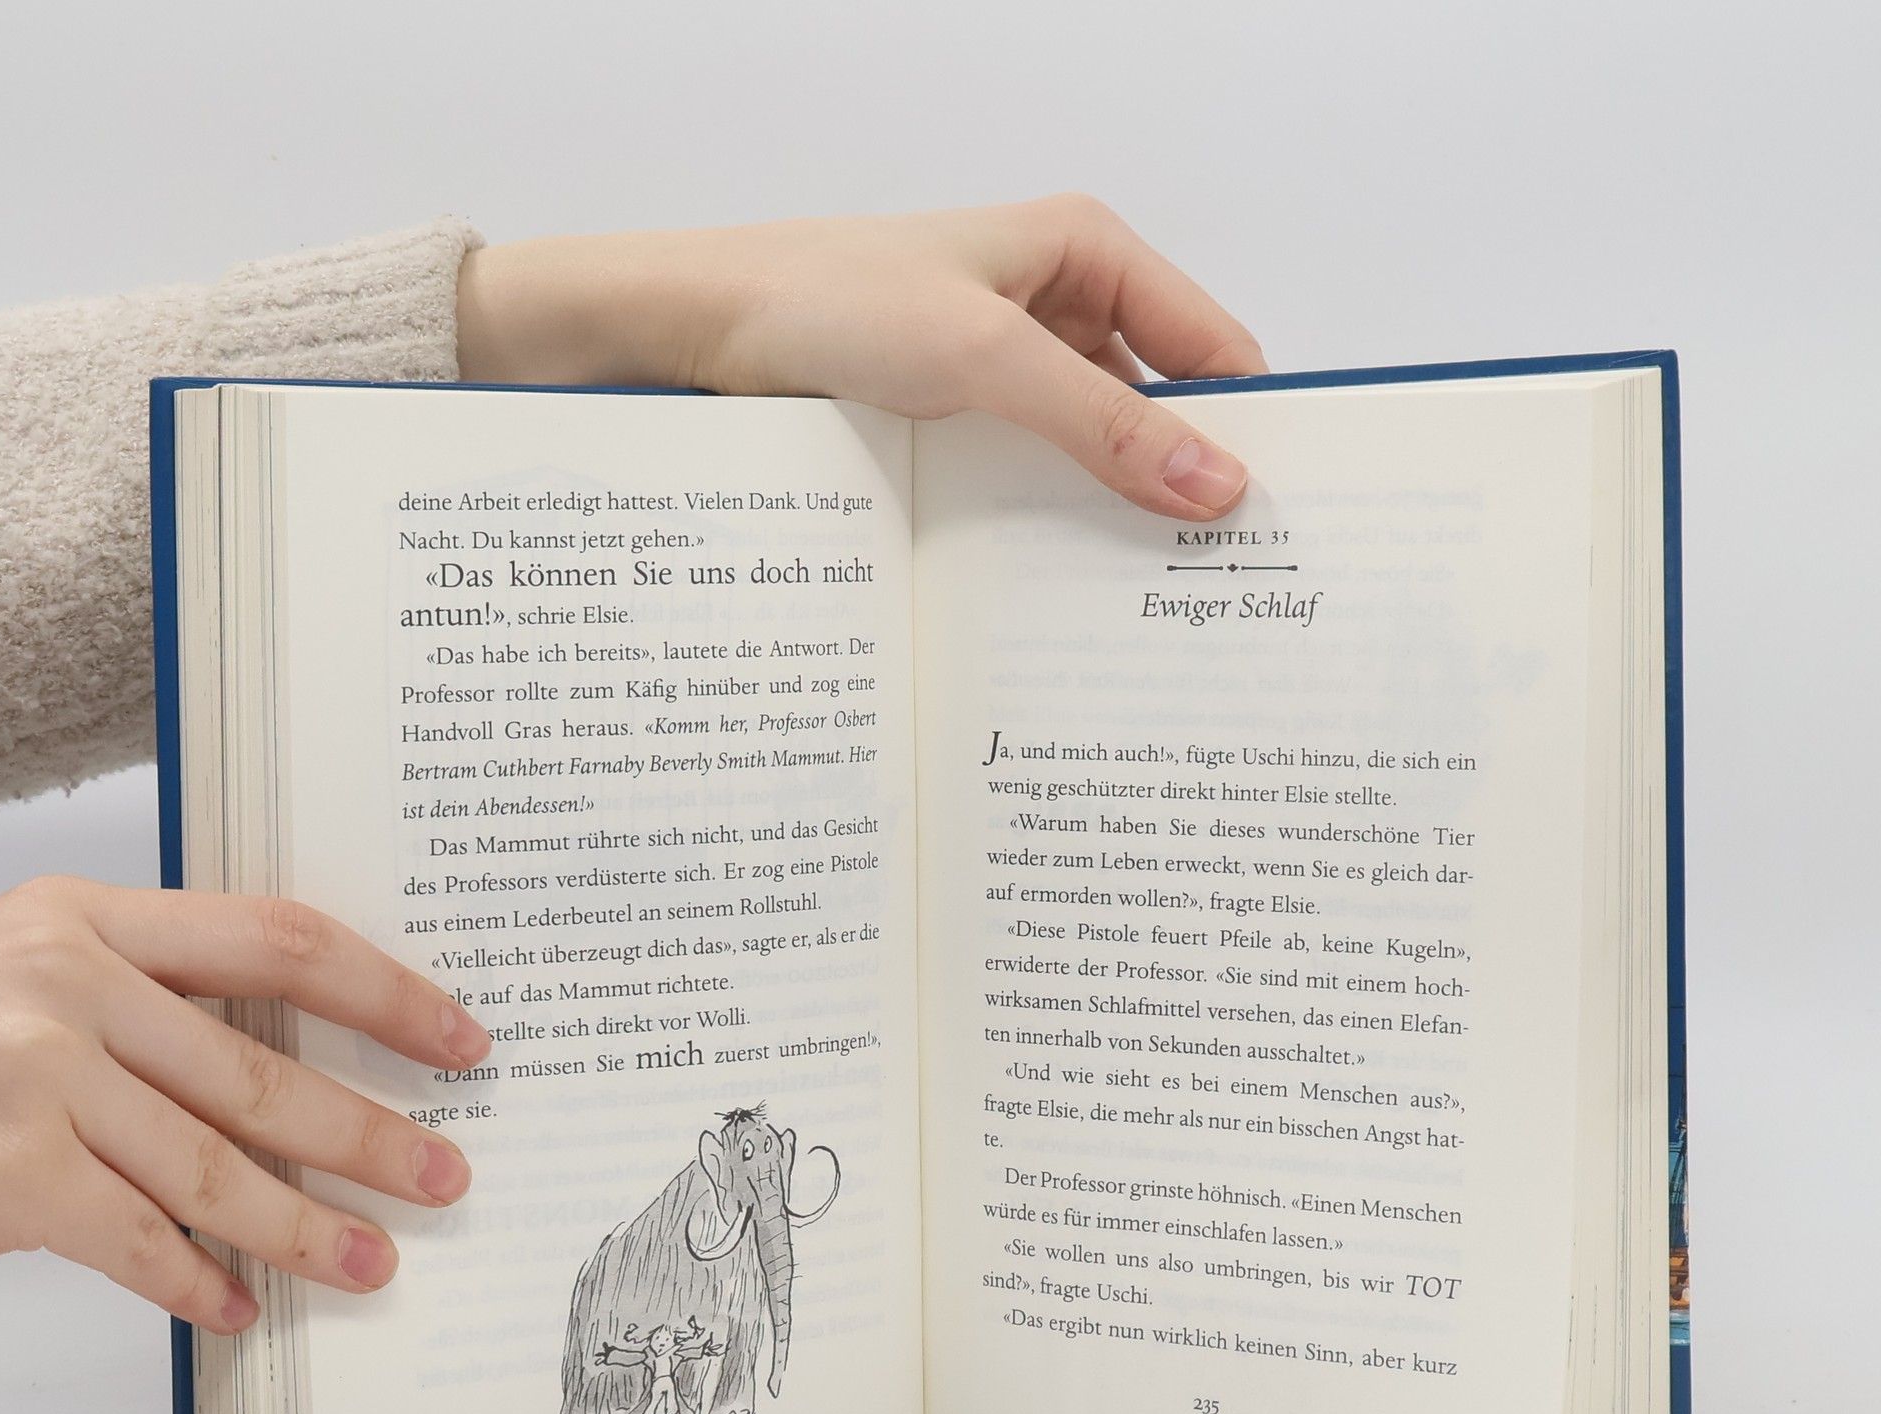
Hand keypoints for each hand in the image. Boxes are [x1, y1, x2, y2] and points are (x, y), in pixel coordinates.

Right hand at [0, 879, 490, 1333]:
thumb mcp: (36, 967)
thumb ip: (157, 993)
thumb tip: (315, 1063)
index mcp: (91, 916)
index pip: (280, 941)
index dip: (387, 994)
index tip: (461, 1041)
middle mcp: (61, 985)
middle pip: (260, 1070)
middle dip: (366, 1136)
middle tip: (444, 1177)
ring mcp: (26, 1080)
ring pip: (211, 1170)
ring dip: (302, 1228)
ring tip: (370, 1262)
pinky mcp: (2, 1175)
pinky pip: (133, 1241)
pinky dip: (195, 1281)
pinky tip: (240, 1306)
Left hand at [455, 195, 1264, 519]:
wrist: (690, 332)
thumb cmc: (825, 301)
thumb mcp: (983, 357)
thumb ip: (1103, 425)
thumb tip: (1217, 486)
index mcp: (1087, 253)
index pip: (1211, 350)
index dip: (1248, 430)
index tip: (1274, 524)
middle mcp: (1056, 307)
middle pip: (1156, 410)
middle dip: (1181, 487)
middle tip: (1214, 589)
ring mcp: (1003, 371)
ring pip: (1090, 455)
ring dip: (1109, 517)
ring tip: (1140, 608)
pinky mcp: (955, 422)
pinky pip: (1028, 478)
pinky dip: (1047, 523)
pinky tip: (1056, 588)